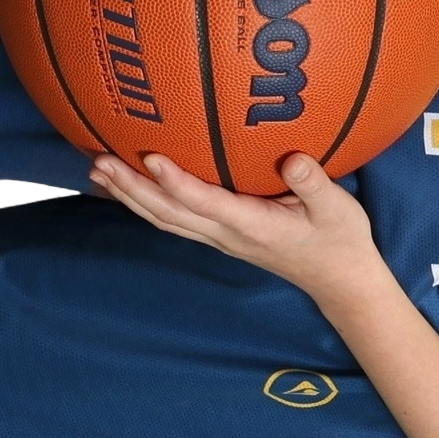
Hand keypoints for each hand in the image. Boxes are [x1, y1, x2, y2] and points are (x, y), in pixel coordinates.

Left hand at [89, 149, 390, 308]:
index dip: (176, 182)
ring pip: (165, 219)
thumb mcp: (339, 210)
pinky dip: (145, 204)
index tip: (150, 157)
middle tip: (99, 162)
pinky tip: (128, 188)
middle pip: (169, 213)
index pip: (206, 202)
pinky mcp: (220, 236)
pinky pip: (174, 220)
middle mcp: (227, 234)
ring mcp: (220, 238)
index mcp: (253, 225)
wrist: (338, 280)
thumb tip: (294, 161)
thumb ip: (314, 185)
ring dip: (130, 197)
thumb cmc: (340, 240)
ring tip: (98, 172)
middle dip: (132, 189)